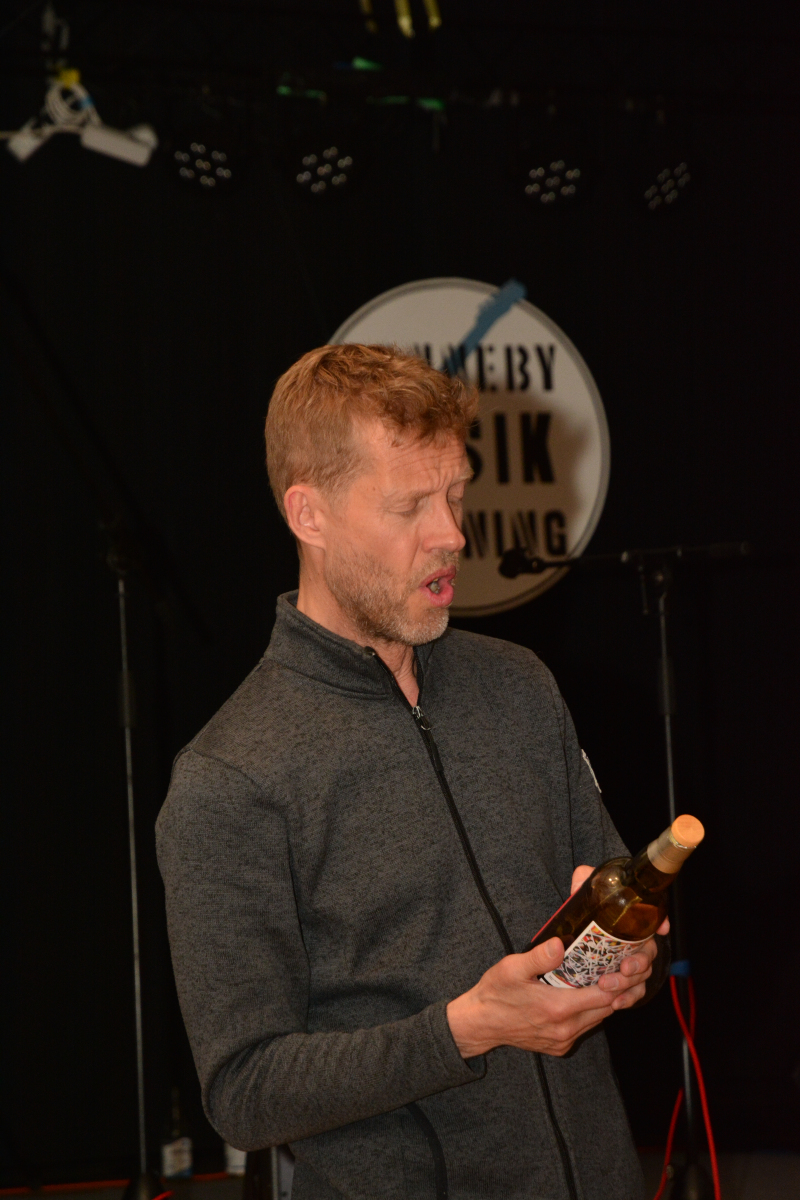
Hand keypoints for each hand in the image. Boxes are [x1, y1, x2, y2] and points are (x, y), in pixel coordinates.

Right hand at [446, 937, 615, 1057]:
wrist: (481, 1023)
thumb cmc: (495, 993)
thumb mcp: (512, 968)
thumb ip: (538, 957)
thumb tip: (559, 944)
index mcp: (558, 1008)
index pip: (604, 996)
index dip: (620, 981)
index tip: (627, 964)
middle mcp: (565, 1028)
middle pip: (607, 1009)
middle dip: (621, 989)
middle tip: (629, 967)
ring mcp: (563, 1039)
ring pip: (598, 1019)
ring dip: (608, 1001)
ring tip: (614, 978)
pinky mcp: (559, 1046)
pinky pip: (585, 1027)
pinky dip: (593, 1012)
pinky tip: (590, 995)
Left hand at [569, 864, 669, 1007]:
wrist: (569, 938)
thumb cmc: (583, 914)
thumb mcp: (583, 894)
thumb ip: (584, 880)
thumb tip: (582, 876)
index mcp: (630, 920)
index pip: (653, 919)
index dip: (660, 922)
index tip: (661, 928)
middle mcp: (635, 941)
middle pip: (648, 953)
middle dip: (639, 962)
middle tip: (623, 967)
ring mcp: (630, 963)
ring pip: (641, 975)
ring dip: (628, 983)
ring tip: (606, 986)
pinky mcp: (623, 982)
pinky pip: (633, 993)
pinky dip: (627, 999)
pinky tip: (616, 1003)